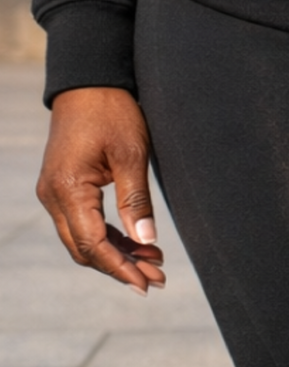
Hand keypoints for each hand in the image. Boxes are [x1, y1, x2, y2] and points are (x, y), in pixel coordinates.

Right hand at [36, 88, 166, 295]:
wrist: (89, 81)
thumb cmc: (112, 111)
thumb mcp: (132, 154)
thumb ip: (137, 200)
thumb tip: (147, 242)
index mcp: (68, 189)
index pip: (93, 244)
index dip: (120, 268)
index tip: (146, 284)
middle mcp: (53, 196)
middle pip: (84, 249)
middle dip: (120, 266)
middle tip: (157, 278)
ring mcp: (54, 193)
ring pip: (82, 239)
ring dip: (116, 253)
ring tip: (153, 262)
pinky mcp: (62, 187)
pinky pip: (81, 223)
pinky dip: (107, 236)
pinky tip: (136, 242)